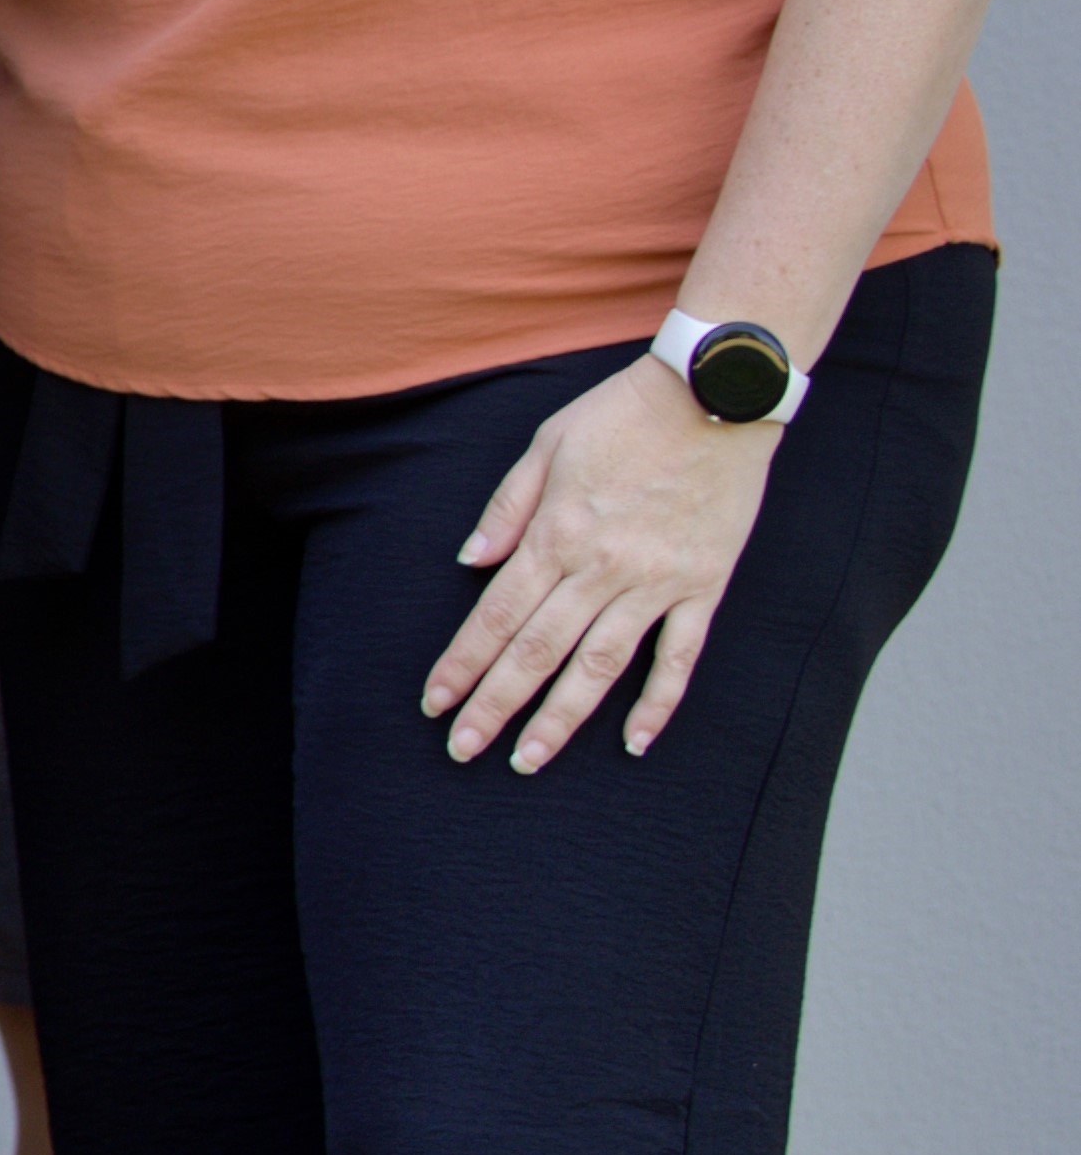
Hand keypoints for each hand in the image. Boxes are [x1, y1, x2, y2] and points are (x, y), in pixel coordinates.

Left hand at [428, 357, 778, 771]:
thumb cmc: (624, 413)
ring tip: (528, 760)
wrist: (718, 394)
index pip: (494, 618)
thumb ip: (506, 509)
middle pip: (536, 653)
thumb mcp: (546, 445)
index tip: (435, 704)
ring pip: (600, 667)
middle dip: (495, 707)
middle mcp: (600, 569)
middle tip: (463, 751)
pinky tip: (633, 741)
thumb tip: (469, 563)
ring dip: (560, 719)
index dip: (461, 666)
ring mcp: (656, 582)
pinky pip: (679, 656)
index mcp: (554, 536)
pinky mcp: (704, 585)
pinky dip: (657, 703)